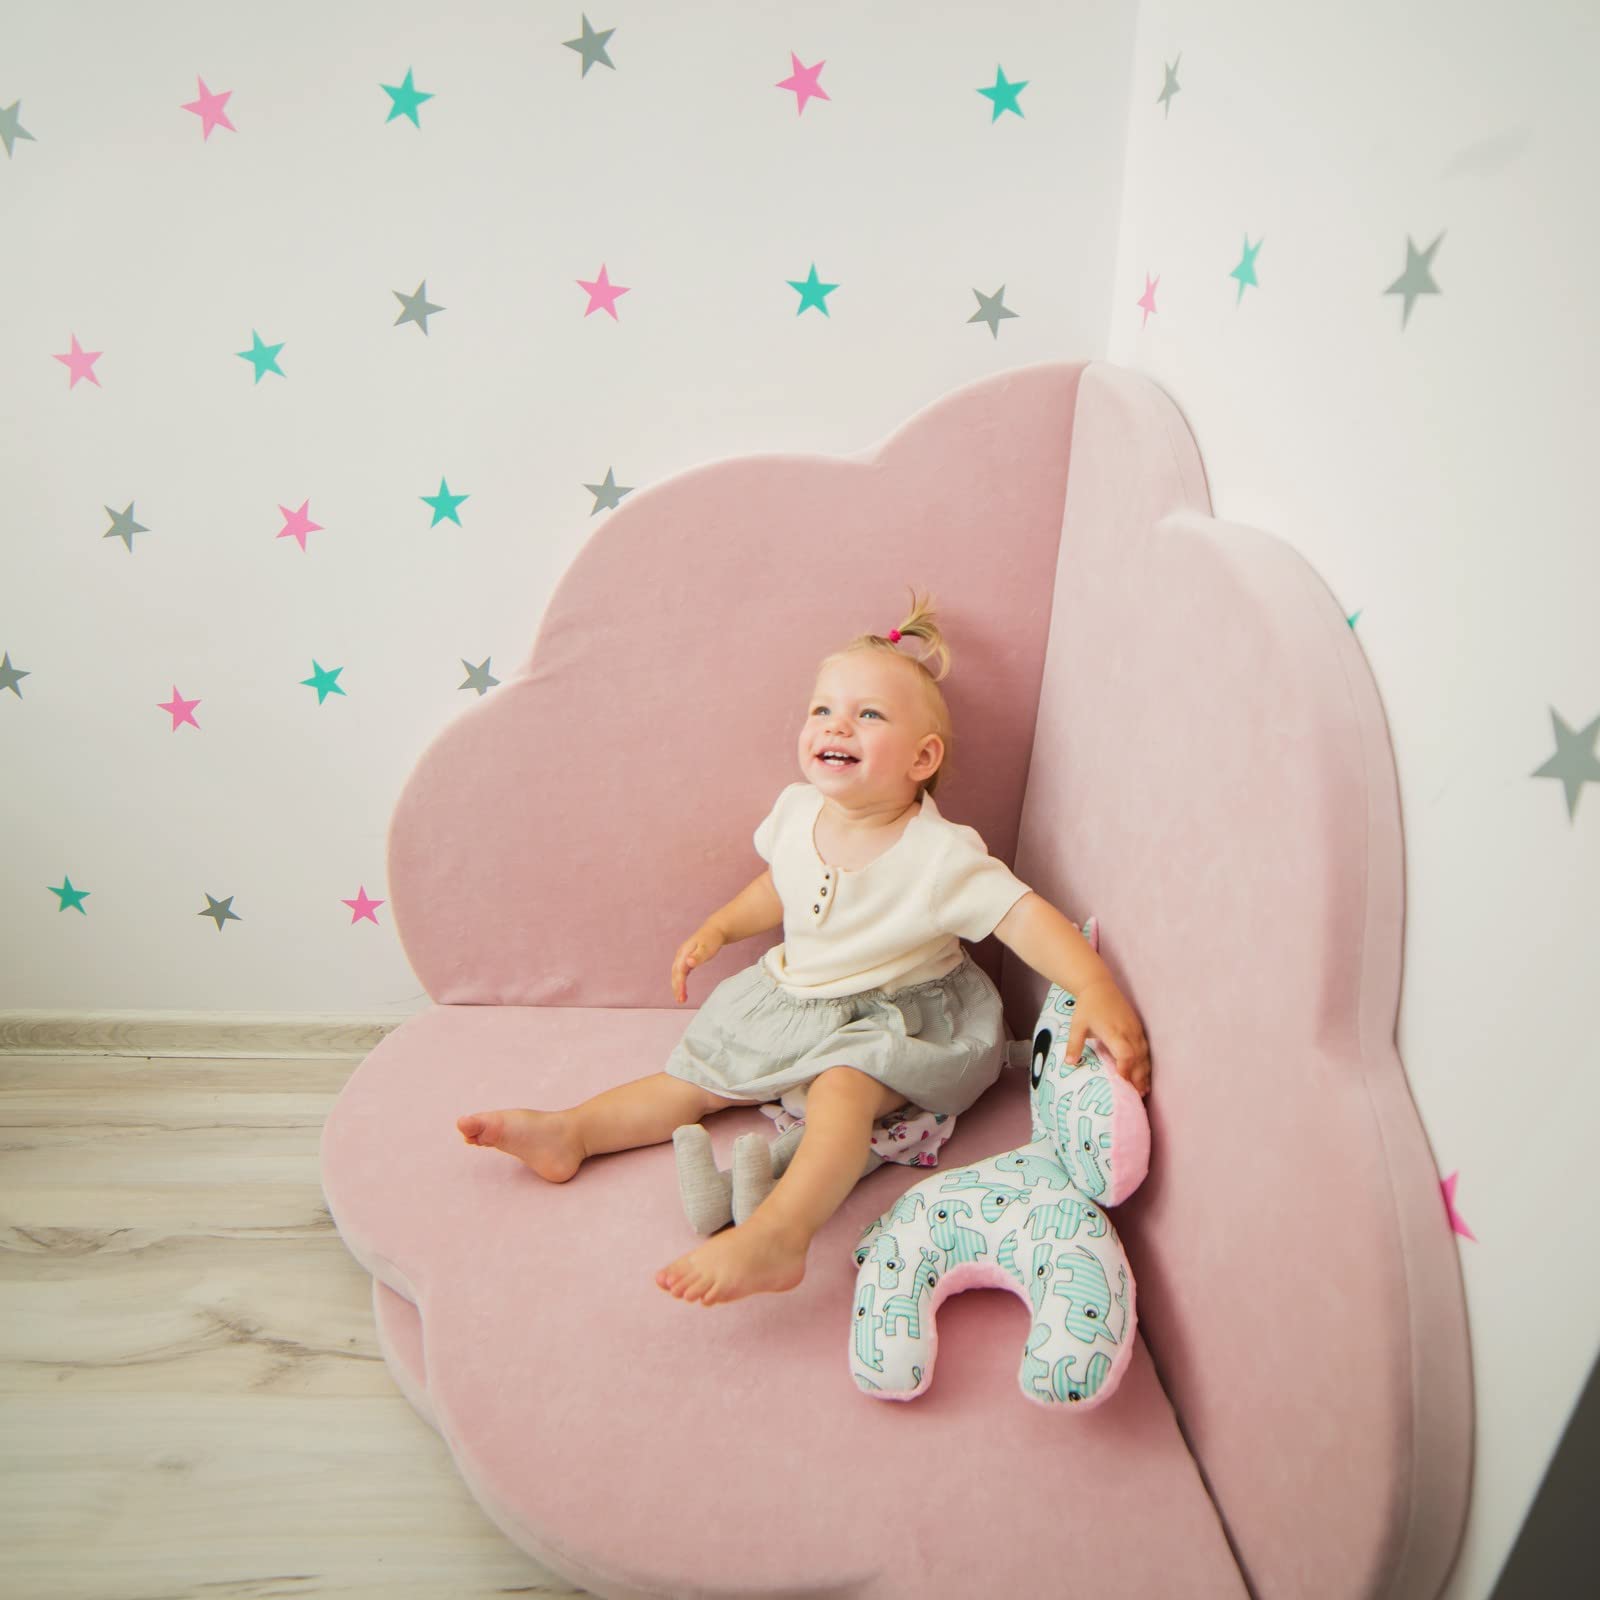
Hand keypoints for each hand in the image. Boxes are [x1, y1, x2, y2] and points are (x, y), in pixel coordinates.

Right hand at [672, 925, 725, 1003]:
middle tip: (680, 1001)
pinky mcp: (686, 960)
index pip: (680, 971)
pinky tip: (683, 991)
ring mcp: (682, 957)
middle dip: (676, 988)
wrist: (715, 929)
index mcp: (684, 952)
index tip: (682, 995)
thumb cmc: (712, 938)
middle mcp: (681, 955)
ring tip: (681, 1000)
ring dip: (677, 987)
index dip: (680, 984)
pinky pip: (681, 973)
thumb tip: (688, 963)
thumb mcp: (707, 947)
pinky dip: (681, 982)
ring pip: (677, 974)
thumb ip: (698, 956)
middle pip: (676, 974)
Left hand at [1064, 980, 1150, 1096]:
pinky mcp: (1138, 1029)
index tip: (1123, 1086)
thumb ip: (1074, 1045)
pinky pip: (1146, 1050)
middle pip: (1138, 1059)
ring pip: (1144, 1055)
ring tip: (1142, 1092)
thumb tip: (1069, 1064)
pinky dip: (1146, 1064)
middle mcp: (1128, 1032)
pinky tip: (1144, 1076)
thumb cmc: (1087, 1007)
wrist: (1100, 986)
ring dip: (1144, 1073)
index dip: (1126, 1070)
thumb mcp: (1077, 1025)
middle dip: (1137, 1078)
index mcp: (1114, 1032)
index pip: (1125, 1054)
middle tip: (1134, 1097)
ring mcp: (1136, 1030)